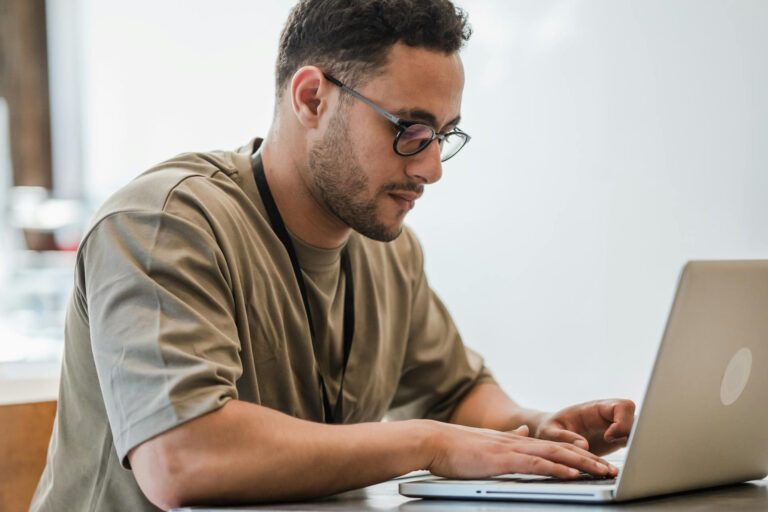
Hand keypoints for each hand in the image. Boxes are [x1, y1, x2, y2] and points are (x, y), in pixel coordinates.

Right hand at [425, 421, 618, 479]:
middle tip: (611, 469)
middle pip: (561, 448)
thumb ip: (509, 438)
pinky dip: (557, 468)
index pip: (553, 445)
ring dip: (581, 464)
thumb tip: (525, 432)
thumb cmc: (453, 447)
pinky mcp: (502, 460)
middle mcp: (517, 442)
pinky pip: (536, 464)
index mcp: (514, 440)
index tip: (596, 460)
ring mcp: (510, 450)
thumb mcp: (486, 441)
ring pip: (555, 454)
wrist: (432, 441)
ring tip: (603, 472)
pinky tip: (572, 474)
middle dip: (588, 460)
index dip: (576, 452)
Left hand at [535, 399, 635, 455]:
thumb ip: (563, 437)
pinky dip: (630, 455)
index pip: (621, 406)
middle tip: (614, 446)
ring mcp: (614, 428)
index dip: (621, 421)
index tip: (608, 436)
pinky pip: (632, 444)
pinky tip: (613, 467)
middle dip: (632, 433)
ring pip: (637, 431)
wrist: (551, 434)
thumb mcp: (549, 431)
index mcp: (594, 408)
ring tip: (614, 461)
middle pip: (635, 418)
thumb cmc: (550, 428)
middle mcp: (608, 417)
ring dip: (633, 446)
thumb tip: (584, 445)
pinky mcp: (615, 441)